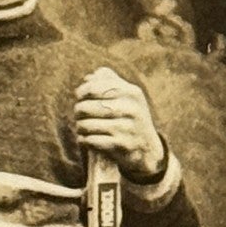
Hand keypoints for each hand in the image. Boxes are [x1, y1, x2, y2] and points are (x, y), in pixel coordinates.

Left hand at [74, 67, 167, 181]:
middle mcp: (131, 109)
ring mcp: (126, 129)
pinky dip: (83, 140)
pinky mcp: (120, 146)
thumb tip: (89, 78)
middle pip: (86, 107)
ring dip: (79, 127)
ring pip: (85, 125)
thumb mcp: (128, 96)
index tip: (80, 97)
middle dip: (78, 112)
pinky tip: (85, 139)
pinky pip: (90, 141)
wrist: (147, 149)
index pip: (94, 88)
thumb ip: (109, 81)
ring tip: (82, 128)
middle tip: (79, 115)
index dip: (82, 92)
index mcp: (131, 92)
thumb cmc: (130, 118)